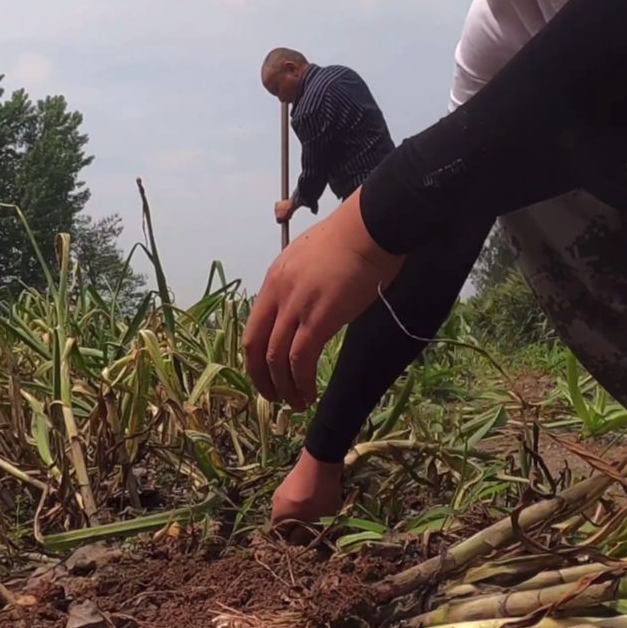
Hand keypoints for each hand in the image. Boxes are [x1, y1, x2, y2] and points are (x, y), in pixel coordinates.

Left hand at [244, 189, 404, 409]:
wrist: (372, 225)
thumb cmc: (354, 236)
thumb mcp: (314, 258)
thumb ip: (305, 283)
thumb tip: (313, 303)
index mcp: (275, 279)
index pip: (254, 326)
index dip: (256, 357)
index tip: (267, 373)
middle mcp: (278, 293)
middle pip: (257, 346)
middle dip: (261, 377)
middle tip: (274, 397)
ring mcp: (297, 305)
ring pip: (276, 358)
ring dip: (284, 386)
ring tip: (296, 402)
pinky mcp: (320, 318)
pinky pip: (300, 359)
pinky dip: (301, 382)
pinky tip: (310, 393)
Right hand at [271, 451, 346, 539]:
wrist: (322, 459)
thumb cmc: (318, 495)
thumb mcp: (315, 520)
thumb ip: (305, 534)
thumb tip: (298, 541)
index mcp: (277, 515)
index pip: (282, 535)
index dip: (296, 540)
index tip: (309, 539)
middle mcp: (276, 502)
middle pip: (287, 521)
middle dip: (301, 525)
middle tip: (317, 526)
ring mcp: (283, 489)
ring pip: (293, 508)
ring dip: (306, 512)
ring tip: (323, 511)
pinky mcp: (293, 479)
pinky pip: (298, 497)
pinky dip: (308, 500)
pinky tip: (322, 498)